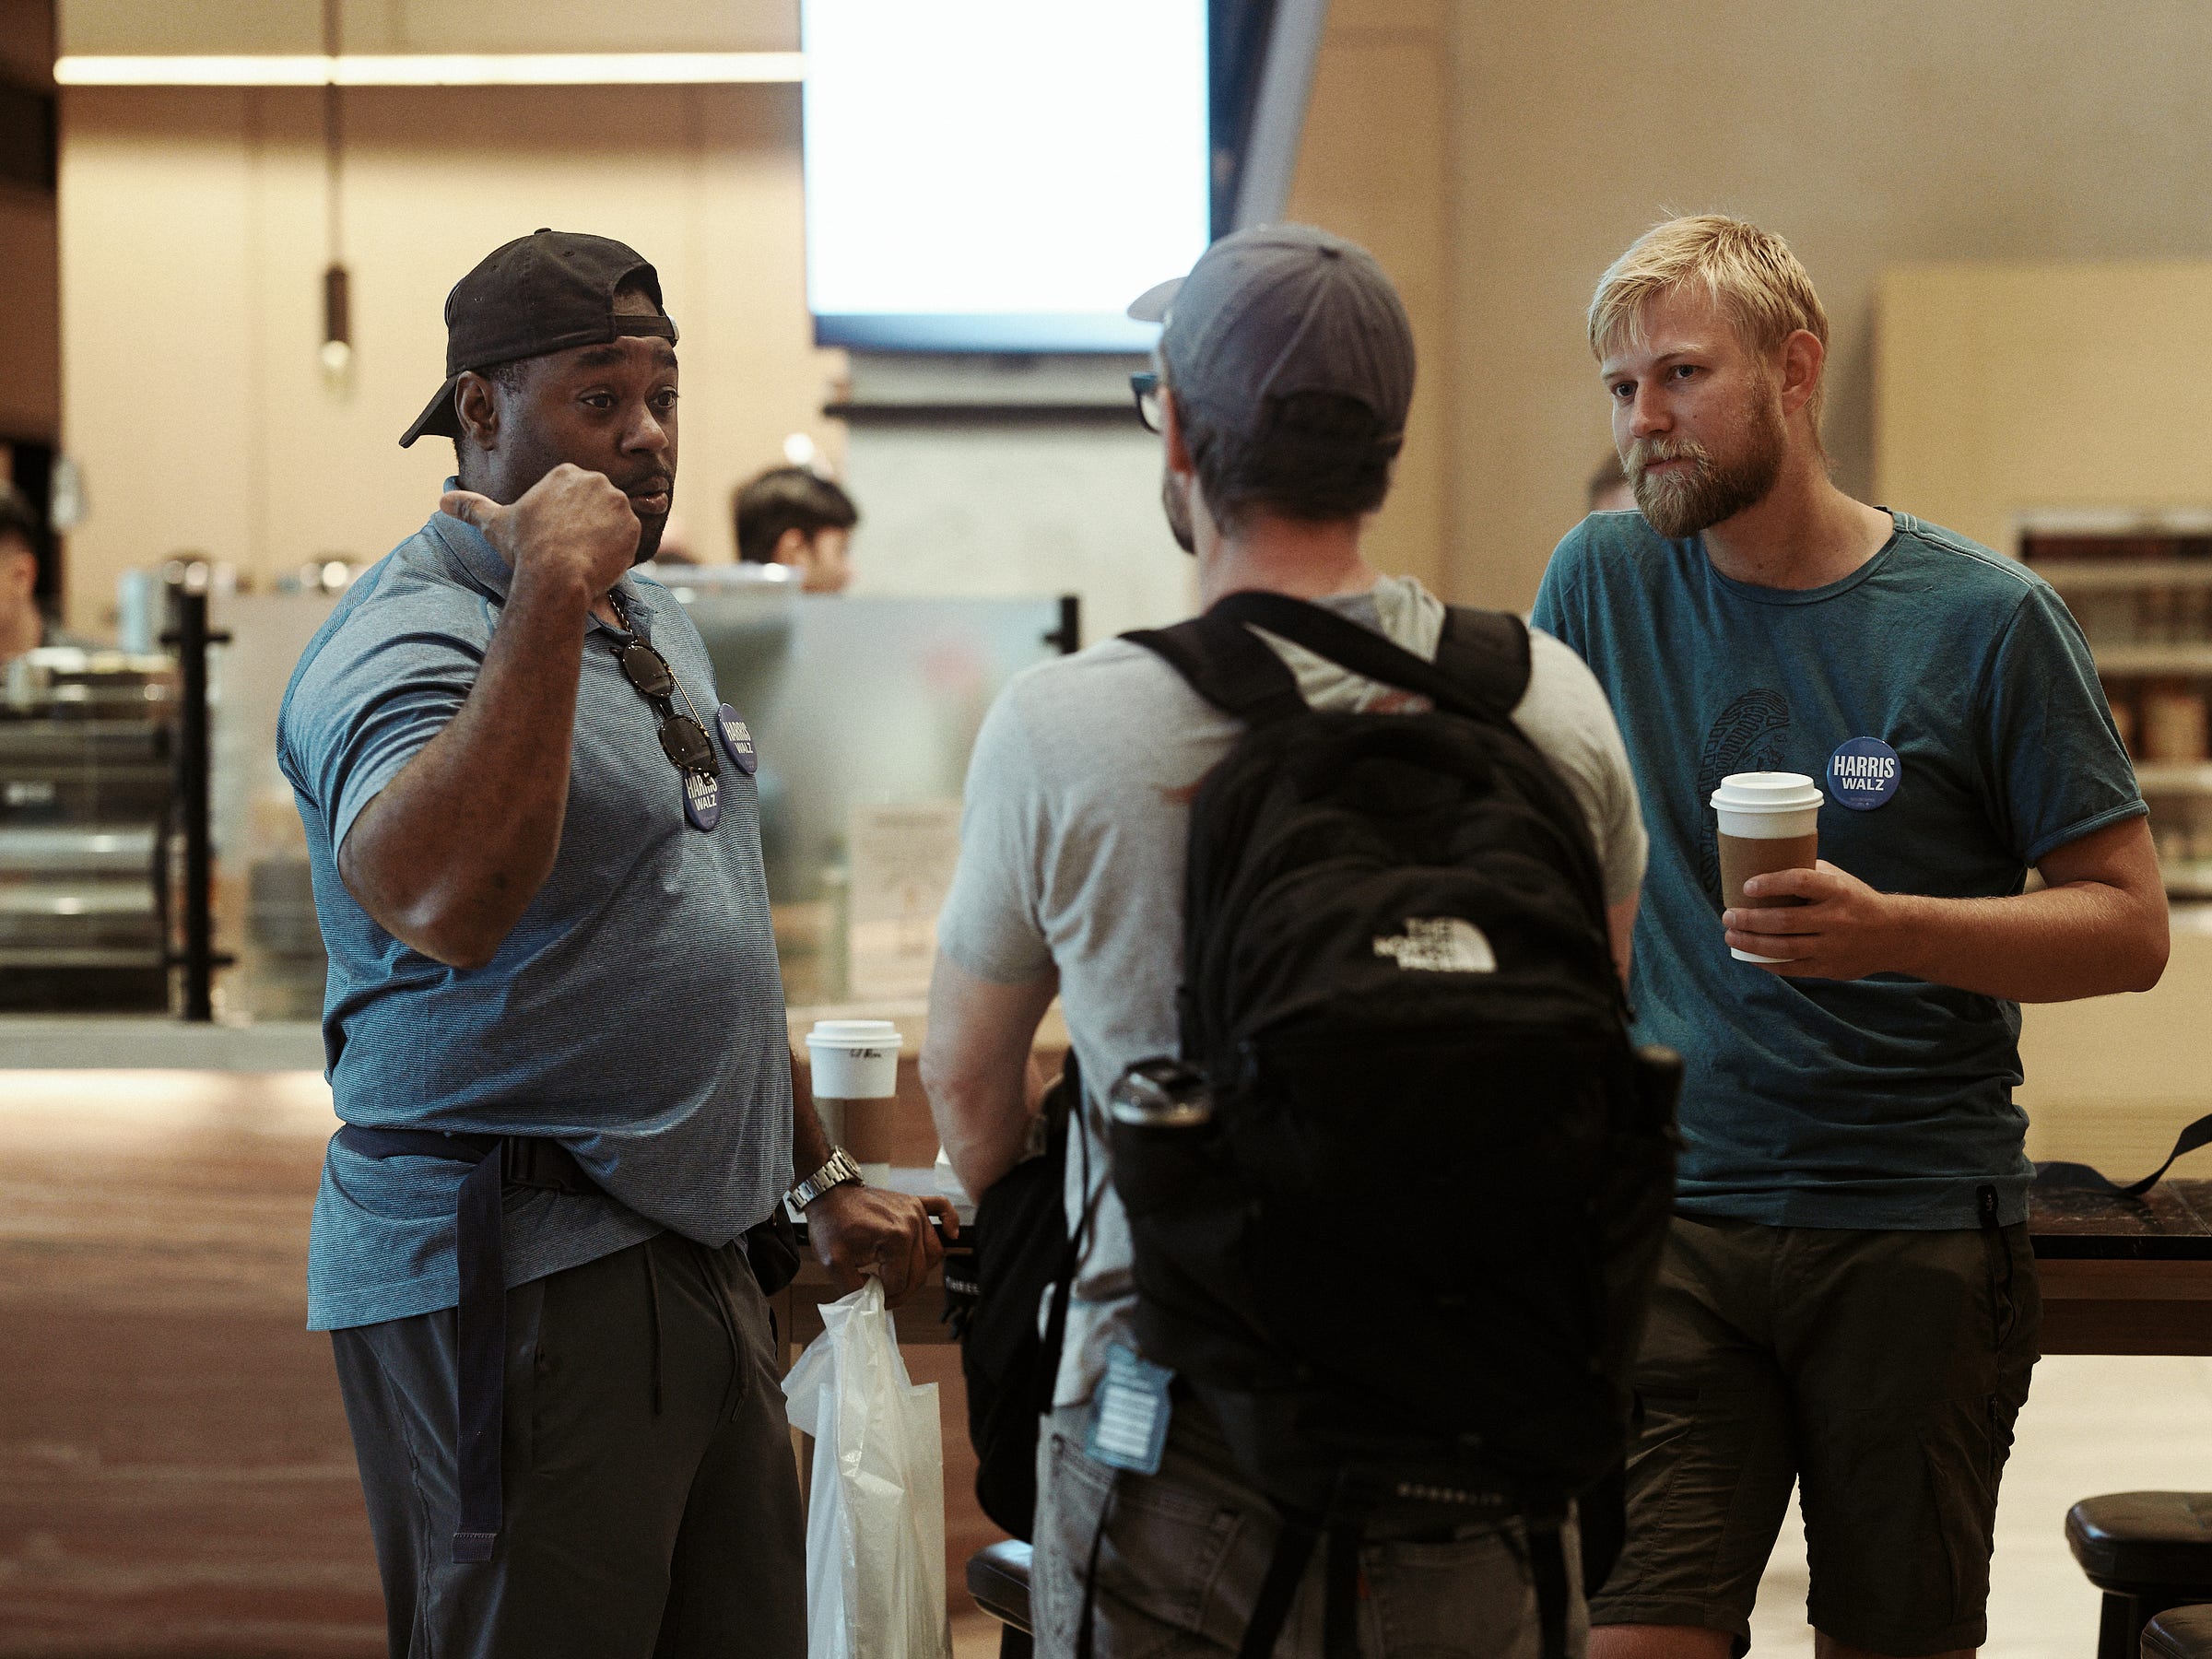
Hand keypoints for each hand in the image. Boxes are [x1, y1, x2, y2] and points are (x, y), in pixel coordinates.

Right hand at [442, 463, 639, 603]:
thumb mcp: (494, 524)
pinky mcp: (634, 525)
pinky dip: (617, 552)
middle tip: (571, 549)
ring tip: (583, 556)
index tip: (555, 537)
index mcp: (566, 473)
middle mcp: (596, 480)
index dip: (565, 521)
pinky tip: (600, 562)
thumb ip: (471, 507)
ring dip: (602, 539)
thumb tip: (442, 501)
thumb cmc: (524, 548)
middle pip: (596, 508)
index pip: (573, 497)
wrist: (555, 575)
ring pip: (613, 524)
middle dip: (586, 528)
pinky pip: (629, 540)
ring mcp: (618, 501)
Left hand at [806, 1183, 959, 1305]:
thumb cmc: (830, 1224)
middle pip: (919, 1271)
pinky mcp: (915, 1202)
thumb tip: (871, 1303)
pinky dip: (950, 1222)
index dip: (884, 1296)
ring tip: (900, 1277)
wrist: (829, 1194)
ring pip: (933, 1252)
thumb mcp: (833, 1263)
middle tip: (884, 1296)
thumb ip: (853, 1290)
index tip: (870, 1297)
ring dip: (920, 1270)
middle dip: (902, 1290)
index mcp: (896, 1237)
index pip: (900, 1282)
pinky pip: (941, 1210)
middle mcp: (912, 1223)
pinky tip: (952, 1235)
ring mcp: (916, 1211)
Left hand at [1722, 860, 1904, 980]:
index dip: (1771, 883)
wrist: (1895, 934)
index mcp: (1838, 891)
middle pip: (1785, 921)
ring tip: (1730, 935)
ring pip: (1785, 947)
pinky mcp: (1829, 968)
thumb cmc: (1856, 900)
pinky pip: (1792, 968)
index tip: (1747, 885)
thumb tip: (1764, 865)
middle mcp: (1836, 919)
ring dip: (1752, 943)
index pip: (1800, 882)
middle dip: (1750, 919)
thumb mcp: (1839, 880)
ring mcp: (1833, 946)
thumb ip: (1807, 874)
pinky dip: (1767, 963)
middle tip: (1728, 915)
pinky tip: (1749, 956)